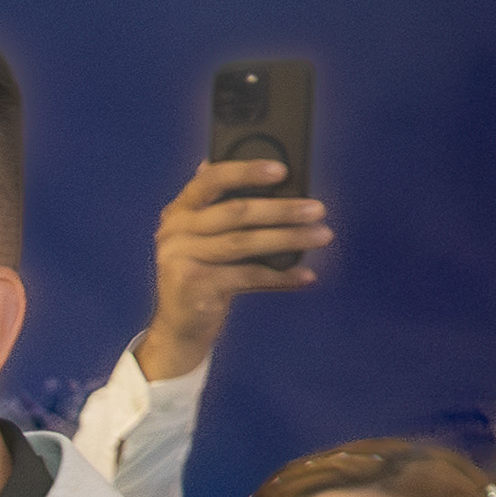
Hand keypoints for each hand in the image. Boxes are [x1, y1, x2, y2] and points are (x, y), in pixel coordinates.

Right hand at [140, 156, 328, 381]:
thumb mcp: (214, 239)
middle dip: (281, 209)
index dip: (246, 171)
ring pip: (243, 242)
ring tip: (322, 235)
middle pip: (234, 212)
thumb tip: (282, 185)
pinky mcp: (191, 284)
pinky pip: (246, 276)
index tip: (283, 170)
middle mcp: (173, 230)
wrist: (181, 326)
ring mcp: (178, 257)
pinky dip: (279, 276)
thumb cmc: (208, 274)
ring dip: (288, 238)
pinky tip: (305, 274)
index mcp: (180, 209)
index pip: (211, 179)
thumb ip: (232, 212)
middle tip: (318, 209)